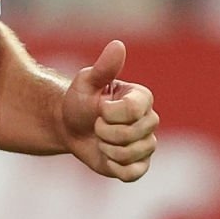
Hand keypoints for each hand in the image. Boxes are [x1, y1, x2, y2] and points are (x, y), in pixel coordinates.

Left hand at [60, 40, 157, 181]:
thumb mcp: (87, 81)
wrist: (70, 126)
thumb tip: (117, 45)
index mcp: (142, 98)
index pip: (133, 111)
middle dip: (105, 132)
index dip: (109, 114)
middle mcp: (149, 120)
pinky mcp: (138, 164)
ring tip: (100, 140)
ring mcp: (146, 144)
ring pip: (131, 154)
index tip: (99, 109)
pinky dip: (115, 167)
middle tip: (96, 125)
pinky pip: (133, 173)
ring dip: (107, 149)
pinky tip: (107, 157)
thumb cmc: (79, 100)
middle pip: (132, 135)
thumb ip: (104, 67)